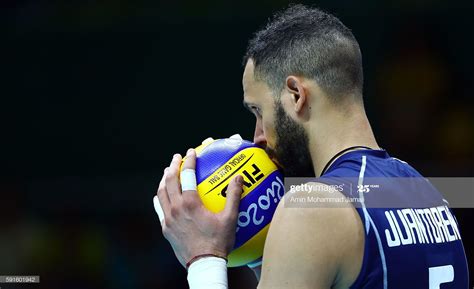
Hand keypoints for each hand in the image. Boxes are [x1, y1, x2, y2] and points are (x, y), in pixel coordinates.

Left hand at [156, 149, 243, 267]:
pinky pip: (159, 209)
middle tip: (176, 157)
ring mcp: (168, 219)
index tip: (191, 152)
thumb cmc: (219, 242)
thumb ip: (234, 196)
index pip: (187, 175)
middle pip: (169, 180)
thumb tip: (239, 178)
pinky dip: (160, 198)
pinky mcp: (166, 229)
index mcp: (190, 203)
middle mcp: (176, 208)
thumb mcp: (230, 218)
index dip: (189, 161)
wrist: (204, 264)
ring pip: (160, 193)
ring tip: (168, 172)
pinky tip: (162, 196)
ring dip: (164, 180)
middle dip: (172, 166)